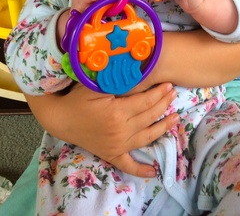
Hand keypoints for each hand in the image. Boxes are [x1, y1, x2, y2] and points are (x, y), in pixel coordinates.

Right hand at [27, 82, 178, 177]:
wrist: (61, 118)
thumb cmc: (77, 98)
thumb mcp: (95, 85)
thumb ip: (116, 80)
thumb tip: (136, 71)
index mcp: (117, 113)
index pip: (146, 102)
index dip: (159, 93)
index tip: (169, 84)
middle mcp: (120, 131)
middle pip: (149, 117)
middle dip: (164, 104)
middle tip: (174, 94)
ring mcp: (117, 145)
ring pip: (146, 137)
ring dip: (163, 128)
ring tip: (175, 118)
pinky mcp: (111, 154)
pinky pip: (128, 165)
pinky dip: (141, 169)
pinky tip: (154, 170)